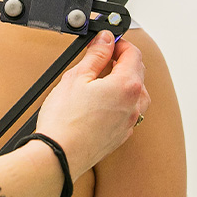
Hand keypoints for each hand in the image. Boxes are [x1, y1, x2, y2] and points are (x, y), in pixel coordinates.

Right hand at [37, 30, 150, 177]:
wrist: (59, 157)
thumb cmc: (65, 120)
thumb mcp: (77, 77)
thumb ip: (96, 55)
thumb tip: (105, 39)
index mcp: (128, 86)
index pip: (133, 54)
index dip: (120, 43)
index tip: (107, 41)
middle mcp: (135, 105)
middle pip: (137, 72)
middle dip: (122, 60)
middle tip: (100, 57)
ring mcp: (130, 122)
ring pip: (135, 93)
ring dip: (123, 81)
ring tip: (99, 80)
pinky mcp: (122, 135)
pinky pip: (128, 111)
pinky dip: (119, 102)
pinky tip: (99, 103)